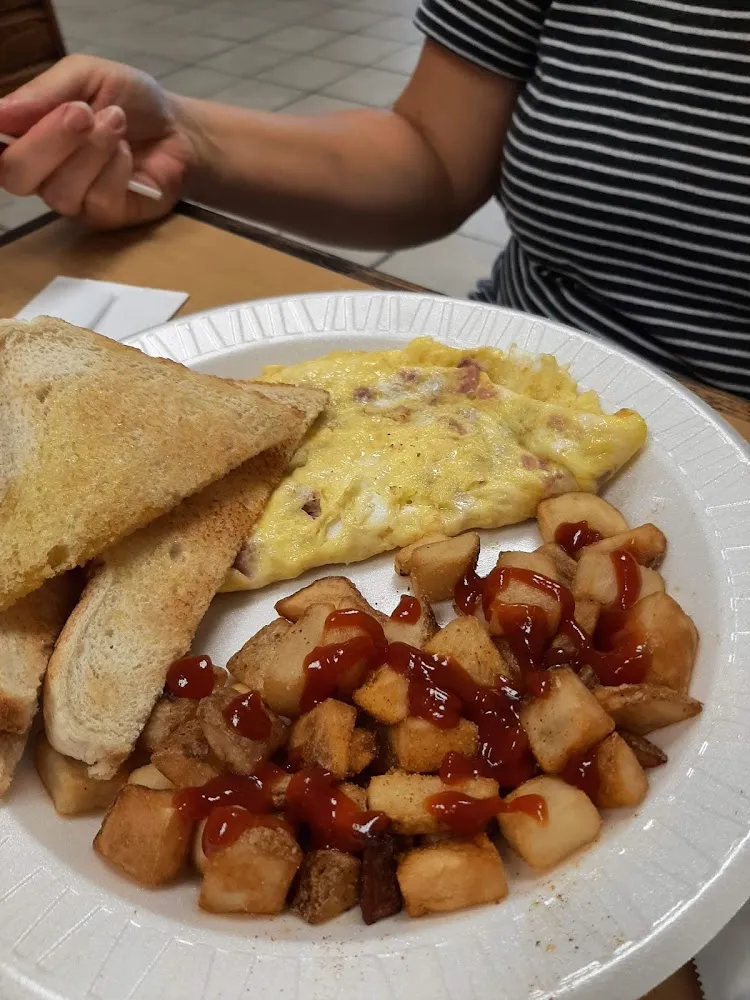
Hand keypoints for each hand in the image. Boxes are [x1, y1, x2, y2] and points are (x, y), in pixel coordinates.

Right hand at [0, 55, 196, 228]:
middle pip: (16, 174)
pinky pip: (97, 199)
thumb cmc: (127, 100)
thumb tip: (1, 111)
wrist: (178, 128)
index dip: (0, 133)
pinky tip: (128, 152)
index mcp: (28, 135)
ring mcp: (73, 199)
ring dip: (92, 150)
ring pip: (59, 190)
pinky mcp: (106, 217)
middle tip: (82, 113)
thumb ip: (44, 92)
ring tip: (117, 122)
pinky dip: (115, 168)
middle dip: (48, 139)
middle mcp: (43, 172)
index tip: (13, 115)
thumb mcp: (86, 76)